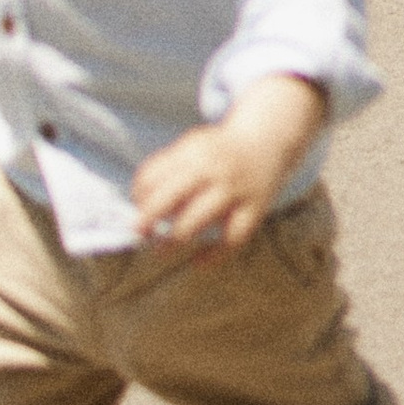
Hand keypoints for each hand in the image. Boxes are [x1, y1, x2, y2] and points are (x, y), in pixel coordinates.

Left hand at [131, 75, 326, 250]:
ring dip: (176, 238)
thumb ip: (166, 168)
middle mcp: (214, 169)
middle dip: (149, 217)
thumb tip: (137, 203)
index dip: (139, 194)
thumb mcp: (192, 147)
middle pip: (173, 194)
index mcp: (193, 151)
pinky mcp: (255, 208)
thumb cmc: (219, 151)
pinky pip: (233, 238)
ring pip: (199, 218)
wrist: (268, 140)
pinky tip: (197, 264)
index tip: (135, 208)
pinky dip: (214, 256)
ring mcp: (235, 189)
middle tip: (138, 232)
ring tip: (161, 251)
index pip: (155, 174)